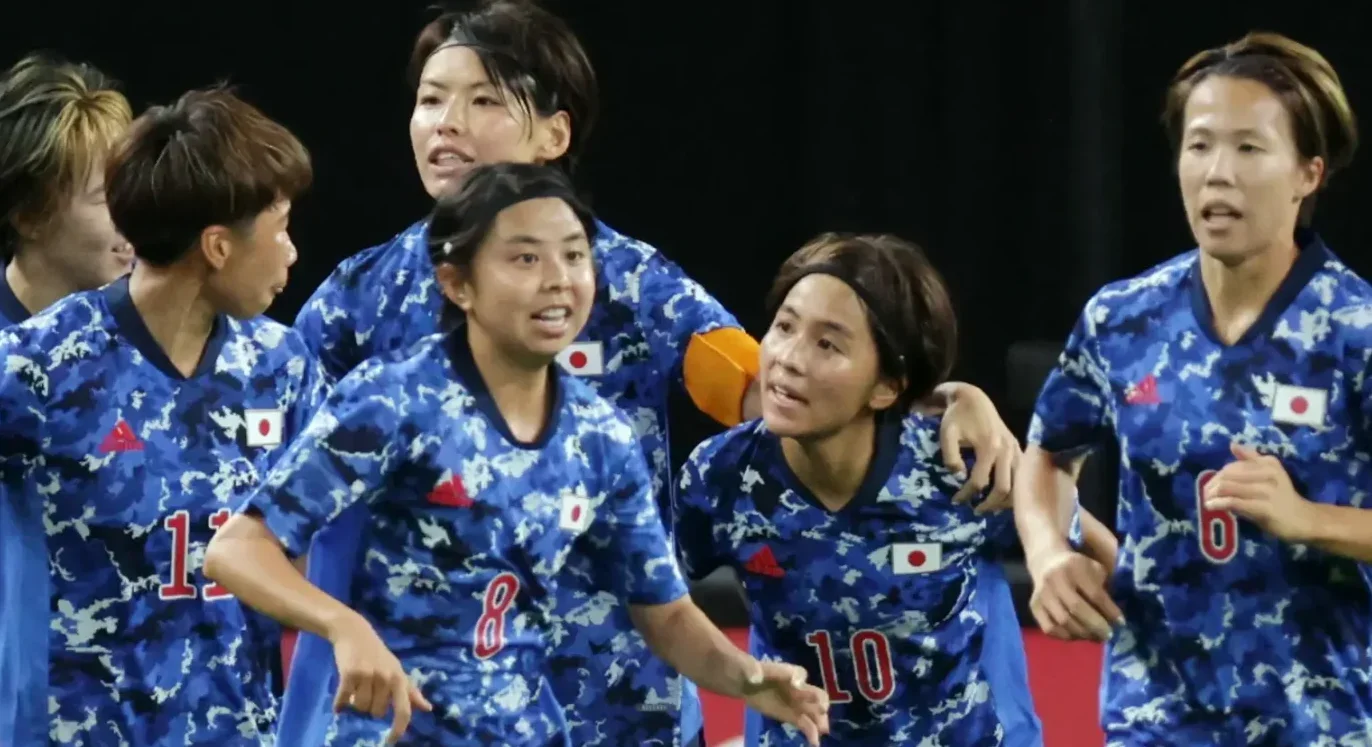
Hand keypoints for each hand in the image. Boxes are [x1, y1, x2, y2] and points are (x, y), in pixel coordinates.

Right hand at [328, 611, 432, 743]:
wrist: (354, 632)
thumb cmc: (378, 655)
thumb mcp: (397, 670)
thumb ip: (411, 691)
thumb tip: (428, 709)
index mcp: (400, 679)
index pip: (404, 710)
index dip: (399, 728)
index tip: (391, 741)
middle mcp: (386, 678)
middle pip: (376, 712)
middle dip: (370, 707)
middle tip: (367, 690)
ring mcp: (368, 675)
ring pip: (360, 707)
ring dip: (355, 703)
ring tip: (356, 688)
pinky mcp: (349, 673)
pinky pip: (343, 699)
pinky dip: (339, 704)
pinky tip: (338, 705)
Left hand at [739, 659, 830, 745]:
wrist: (745, 682)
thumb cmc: (750, 671)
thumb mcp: (749, 668)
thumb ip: (753, 671)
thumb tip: (755, 677)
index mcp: (789, 672)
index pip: (799, 674)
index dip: (799, 680)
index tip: (796, 685)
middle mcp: (799, 687)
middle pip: (815, 694)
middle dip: (818, 701)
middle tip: (820, 710)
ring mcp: (796, 703)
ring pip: (814, 712)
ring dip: (820, 720)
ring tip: (821, 730)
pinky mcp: (791, 716)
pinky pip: (805, 724)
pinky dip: (811, 733)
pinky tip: (814, 742)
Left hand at [937, 383, 1021, 512]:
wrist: (973, 397)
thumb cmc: (957, 416)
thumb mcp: (947, 434)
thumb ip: (950, 456)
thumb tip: (959, 476)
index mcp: (989, 447)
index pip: (980, 481)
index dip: (967, 494)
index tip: (956, 500)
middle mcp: (1007, 450)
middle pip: (1004, 489)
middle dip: (988, 504)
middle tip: (974, 510)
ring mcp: (1016, 449)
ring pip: (1018, 485)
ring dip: (1004, 500)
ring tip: (989, 506)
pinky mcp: (1018, 448)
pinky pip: (1021, 475)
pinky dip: (1014, 488)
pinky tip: (1001, 494)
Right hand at [1027, 545, 1121, 641]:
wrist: (1046, 561)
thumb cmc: (1078, 568)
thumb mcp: (1094, 569)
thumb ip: (1104, 588)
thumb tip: (1115, 618)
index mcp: (1073, 567)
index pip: (1094, 593)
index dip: (1109, 611)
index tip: (1121, 623)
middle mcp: (1055, 580)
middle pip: (1077, 608)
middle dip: (1096, 625)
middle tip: (1108, 635)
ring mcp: (1042, 594)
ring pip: (1063, 621)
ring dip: (1083, 634)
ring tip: (1096, 637)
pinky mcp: (1034, 607)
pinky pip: (1050, 628)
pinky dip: (1066, 636)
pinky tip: (1078, 636)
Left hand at [1204, 443, 1316, 543]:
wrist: (1304, 520)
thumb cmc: (1283, 497)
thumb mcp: (1269, 474)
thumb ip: (1252, 460)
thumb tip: (1233, 444)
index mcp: (1268, 463)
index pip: (1233, 466)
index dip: (1217, 475)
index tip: (1211, 485)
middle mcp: (1268, 473)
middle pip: (1227, 475)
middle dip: (1212, 485)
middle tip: (1205, 494)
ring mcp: (1266, 490)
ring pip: (1227, 487)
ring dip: (1212, 494)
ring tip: (1206, 501)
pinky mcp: (1263, 507)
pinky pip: (1233, 502)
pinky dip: (1218, 503)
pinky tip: (1211, 507)